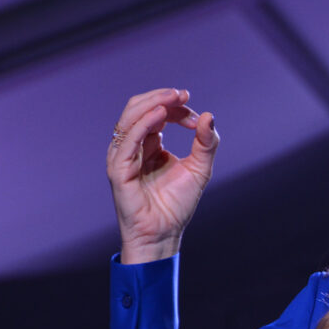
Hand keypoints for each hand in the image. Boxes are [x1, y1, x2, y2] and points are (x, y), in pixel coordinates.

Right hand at [106, 88, 217, 263]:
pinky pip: (126, 141)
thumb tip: (209, 115)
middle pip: (138, 109)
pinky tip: (160, 116)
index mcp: (149, 143)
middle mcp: (133, 146)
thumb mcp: (200, 169)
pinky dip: (142, 124)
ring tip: (172, 99)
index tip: (196, 112)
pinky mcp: (118, 169)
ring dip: (151, 104)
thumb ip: (206, 143)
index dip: (175, 107)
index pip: (157, 113)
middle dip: (161, 98)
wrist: (164, 233)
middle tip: (182, 94)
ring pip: (128, 118)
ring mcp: (123, 157)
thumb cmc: (177, 204)